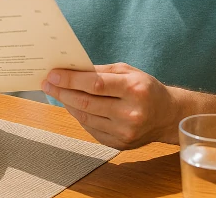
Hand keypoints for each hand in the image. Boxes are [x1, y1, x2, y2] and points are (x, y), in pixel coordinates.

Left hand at [41, 62, 178, 149]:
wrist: (167, 116)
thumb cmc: (146, 88)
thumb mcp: (129, 72)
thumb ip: (101, 71)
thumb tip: (72, 70)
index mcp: (134, 89)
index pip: (95, 84)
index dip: (71, 80)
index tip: (53, 74)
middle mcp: (130, 113)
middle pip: (87, 102)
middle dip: (63, 92)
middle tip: (48, 83)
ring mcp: (125, 132)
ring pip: (86, 117)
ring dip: (67, 104)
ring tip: (57, 93)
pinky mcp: (119, 144)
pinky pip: (91, 129)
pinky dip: (79, 116)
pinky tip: (73, 106)